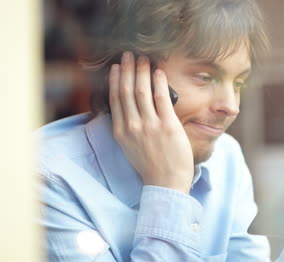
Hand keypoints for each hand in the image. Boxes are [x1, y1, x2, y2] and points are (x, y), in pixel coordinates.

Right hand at [109, 51, 193, 193]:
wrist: (166, 184)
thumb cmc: (151, 167)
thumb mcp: (131, 148)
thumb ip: (128, 128)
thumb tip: (130, 110)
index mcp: (121, 132)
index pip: (115, 99)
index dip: (115, 80)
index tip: (116, 67)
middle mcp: (132, 126)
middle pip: (125, 90)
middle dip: (126, 69)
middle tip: (129, 54)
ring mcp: (149, 125)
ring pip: (141, 90)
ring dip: (141, 71)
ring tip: (143, 58)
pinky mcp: (167, 125)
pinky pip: (161, 98)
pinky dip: (158, 82)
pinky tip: (158, 71)